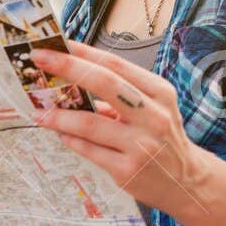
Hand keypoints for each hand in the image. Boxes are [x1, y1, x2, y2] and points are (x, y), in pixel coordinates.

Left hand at [32, 40, 211, 216]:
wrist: (185, 181)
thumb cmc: (161, 138)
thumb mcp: (152, 109)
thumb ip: (118, 95)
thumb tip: (73, 79)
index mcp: (159, 92)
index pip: (116, 65)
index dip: (84, 52)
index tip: (57, 44)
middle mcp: (153, 115)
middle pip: (105, 84)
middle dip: (68, 68)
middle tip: (39, 60)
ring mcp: (141, 144)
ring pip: (90, 123)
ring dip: (59, 115)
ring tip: (40, 112)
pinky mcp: (127, 170)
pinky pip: (89, 150)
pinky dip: (70, 139)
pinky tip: (60, 133)